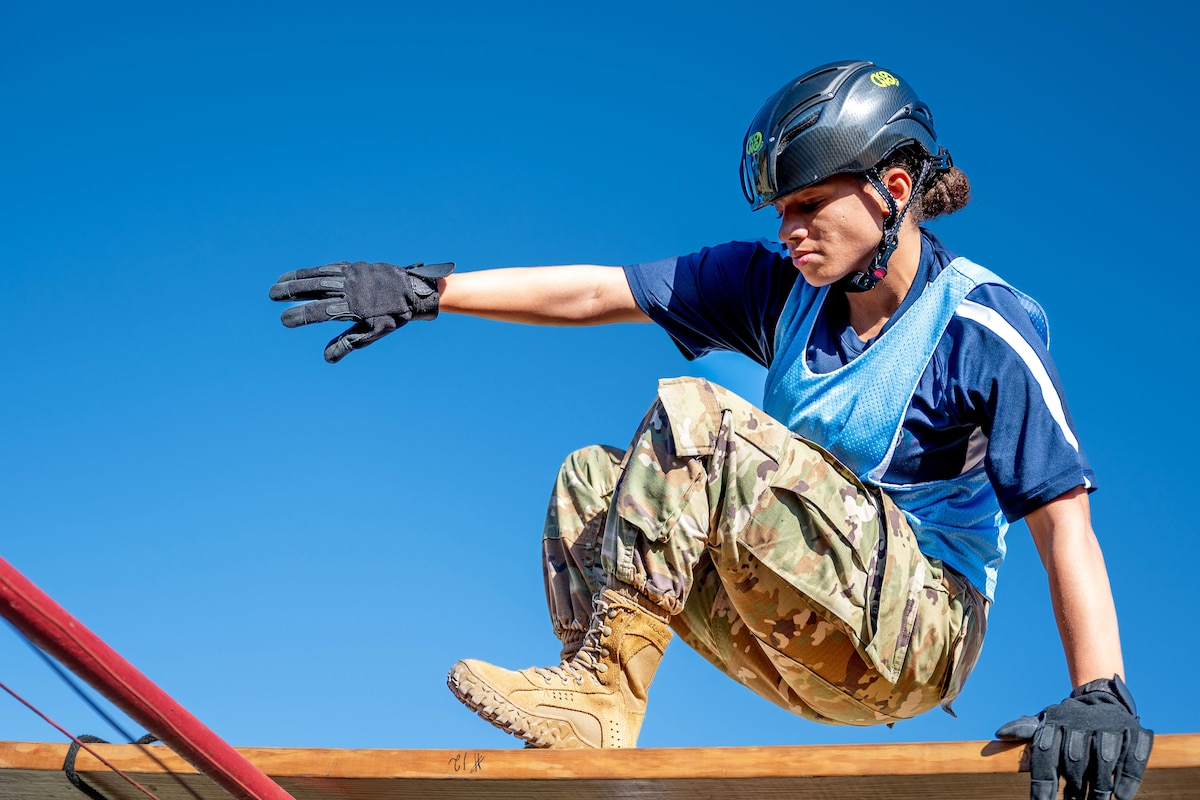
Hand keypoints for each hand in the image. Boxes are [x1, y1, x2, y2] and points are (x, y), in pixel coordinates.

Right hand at [269, 260, 454, 362]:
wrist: (415, 291)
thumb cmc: (395, 316)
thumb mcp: (374, 333)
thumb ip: (349, 343)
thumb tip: (327, 358)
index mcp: (354, 307)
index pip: (320, 312)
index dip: (301, 315)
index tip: (284, 320)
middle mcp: (350, 288)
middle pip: (315, 289)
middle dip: (292, 291)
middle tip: (271, 295)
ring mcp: (352, 275)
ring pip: (319, 275)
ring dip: (298, 278)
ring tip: (279, 282)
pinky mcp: (355, 266)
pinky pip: (330, 267)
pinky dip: (314, 270)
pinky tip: (302, 274)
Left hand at [996, 675, 1152, 799]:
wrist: (1104, 698)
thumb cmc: (1069, 723)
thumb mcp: (1046, 723)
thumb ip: (1025, 730)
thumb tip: (1000, 734)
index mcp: (1056, 721)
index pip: (1045, 755)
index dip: (1042, 785)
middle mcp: (1081, 721)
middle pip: (1074, 762)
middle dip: (1073, 790)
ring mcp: (1110, 725)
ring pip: (1103, 762)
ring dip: (1099, 789)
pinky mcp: (1135, 732)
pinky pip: (1132, 759)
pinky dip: (1127, 779)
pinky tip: (1120, 797)